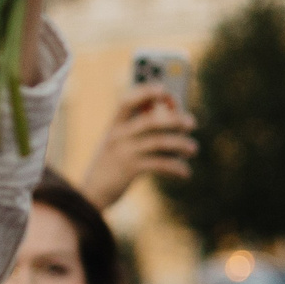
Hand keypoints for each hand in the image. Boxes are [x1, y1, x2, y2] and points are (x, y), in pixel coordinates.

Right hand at [80, 85, 197, 210]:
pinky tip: (185, 173)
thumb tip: (172, 119)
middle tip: (192, 123)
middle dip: (175, 119)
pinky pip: (160, 164)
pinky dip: (176, 168)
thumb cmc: (111, 165)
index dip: (146, 91)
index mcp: (114, 125)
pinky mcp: (130, 170)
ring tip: (193, 149)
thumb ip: (138, 131)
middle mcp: (118, 136)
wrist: (92, 193)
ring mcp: (124, 152)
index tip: (164, 90)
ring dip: (181, 144)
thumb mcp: (117, 144)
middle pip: (151, 121)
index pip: (127, 100)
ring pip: (159, 142)